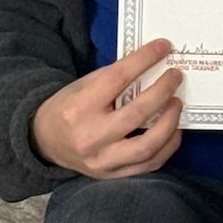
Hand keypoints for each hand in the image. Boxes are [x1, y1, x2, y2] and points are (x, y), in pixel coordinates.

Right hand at [31, 38, 182, 179]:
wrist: (46, 142)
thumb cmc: (69, 108)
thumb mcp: (82, 86)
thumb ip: (113, 78)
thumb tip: (152, 63)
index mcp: (78, 108)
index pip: (117, 79)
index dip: (144, 60)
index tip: (163, 47)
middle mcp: (90, 137)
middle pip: (137, 113)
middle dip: (162, 91)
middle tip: (175, 76)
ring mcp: (102, 160)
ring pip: (147, 146)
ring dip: (170, 122)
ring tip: (177, 104)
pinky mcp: (112, 174)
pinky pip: (150, 164)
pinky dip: (168, 146)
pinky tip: (174, 130)